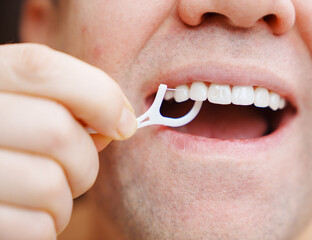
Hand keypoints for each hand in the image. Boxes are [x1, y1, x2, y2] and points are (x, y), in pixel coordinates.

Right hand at [0, 43, 136, 238]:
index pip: (42, 68)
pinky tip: (30, 214)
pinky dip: (48, 226)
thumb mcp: (26, 106)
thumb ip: (67, 104)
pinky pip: (38, 227)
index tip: (124, 124)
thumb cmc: (11, 139)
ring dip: (65, 199)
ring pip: (51, 185)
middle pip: (57, 133)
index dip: (99, 96)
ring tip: (47, 195)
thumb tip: (120, 122)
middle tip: (76, 169)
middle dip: (85, 159)